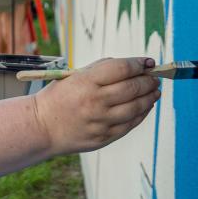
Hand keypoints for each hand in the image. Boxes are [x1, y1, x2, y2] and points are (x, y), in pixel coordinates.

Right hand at [31, 57, 159, 155]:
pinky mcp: (103, 137)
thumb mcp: (75, 75)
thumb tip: (133, 65)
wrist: (41, 126)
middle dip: (148, 80)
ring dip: (150, 97)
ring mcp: (100, 121)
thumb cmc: (59, 96)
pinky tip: (146, 106)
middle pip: (132, 88)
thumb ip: (102, 68)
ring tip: (155, 91)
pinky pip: (130, 124)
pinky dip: (141, 113)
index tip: (148, 61)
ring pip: (136, 107)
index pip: (122, 69)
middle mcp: (95, 101)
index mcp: (86, 81)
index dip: (139, 63)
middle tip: (155, 77)